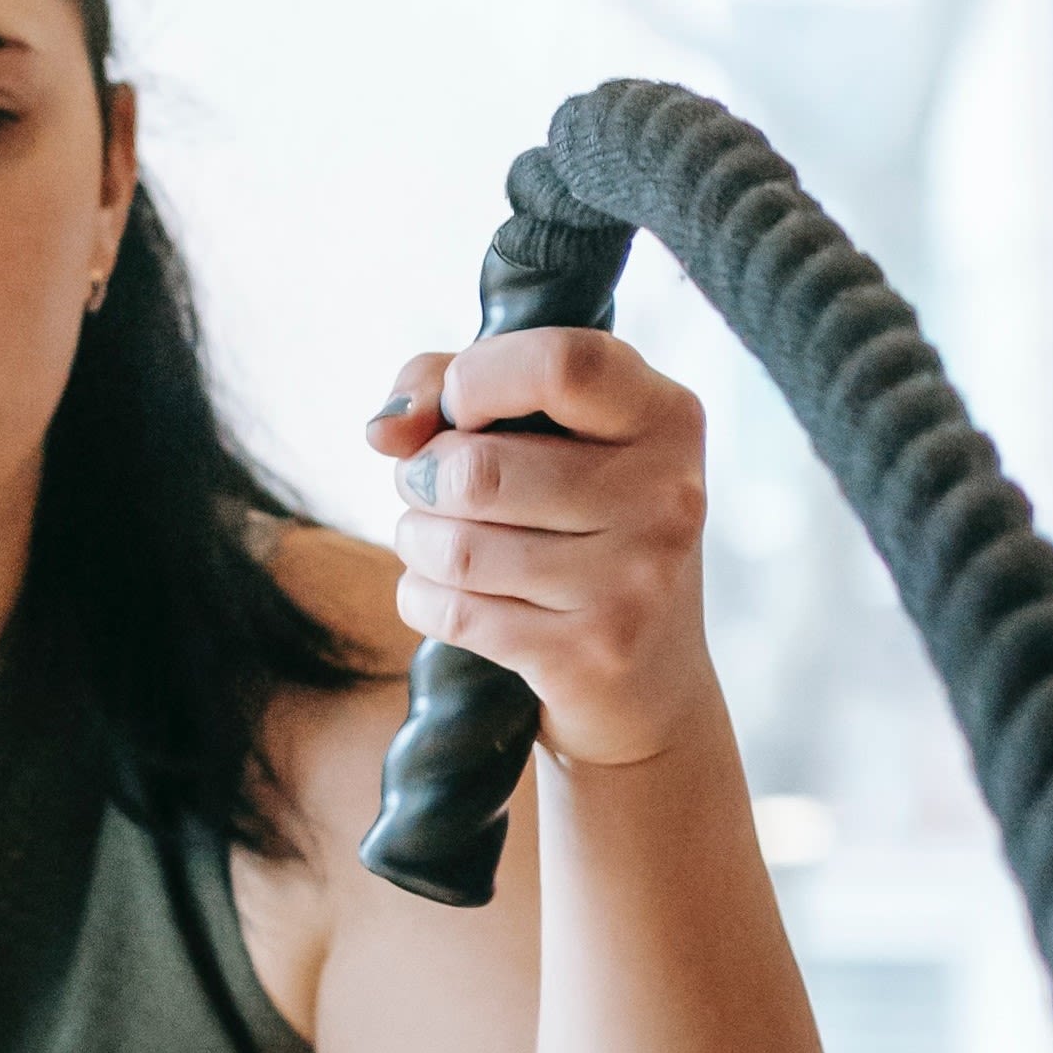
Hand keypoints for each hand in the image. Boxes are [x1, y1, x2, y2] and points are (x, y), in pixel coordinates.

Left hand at [364, 329, 718, 769]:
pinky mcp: (589, 654)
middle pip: (476, 469)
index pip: (560, 364)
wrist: (647, 687)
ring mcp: (634, 581)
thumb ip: (453, 387)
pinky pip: (450, 610)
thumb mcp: (550, 439)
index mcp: (666, 418)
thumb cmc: (578, 533)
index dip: (474, 380)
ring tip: (439, 544)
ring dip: (416, 541)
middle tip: (434, 490)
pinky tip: (449, 596)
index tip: (458, 411)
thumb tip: (386, 428)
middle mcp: (666, 496)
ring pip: (453, 545)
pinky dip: (421, 597)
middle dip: (421, 478)